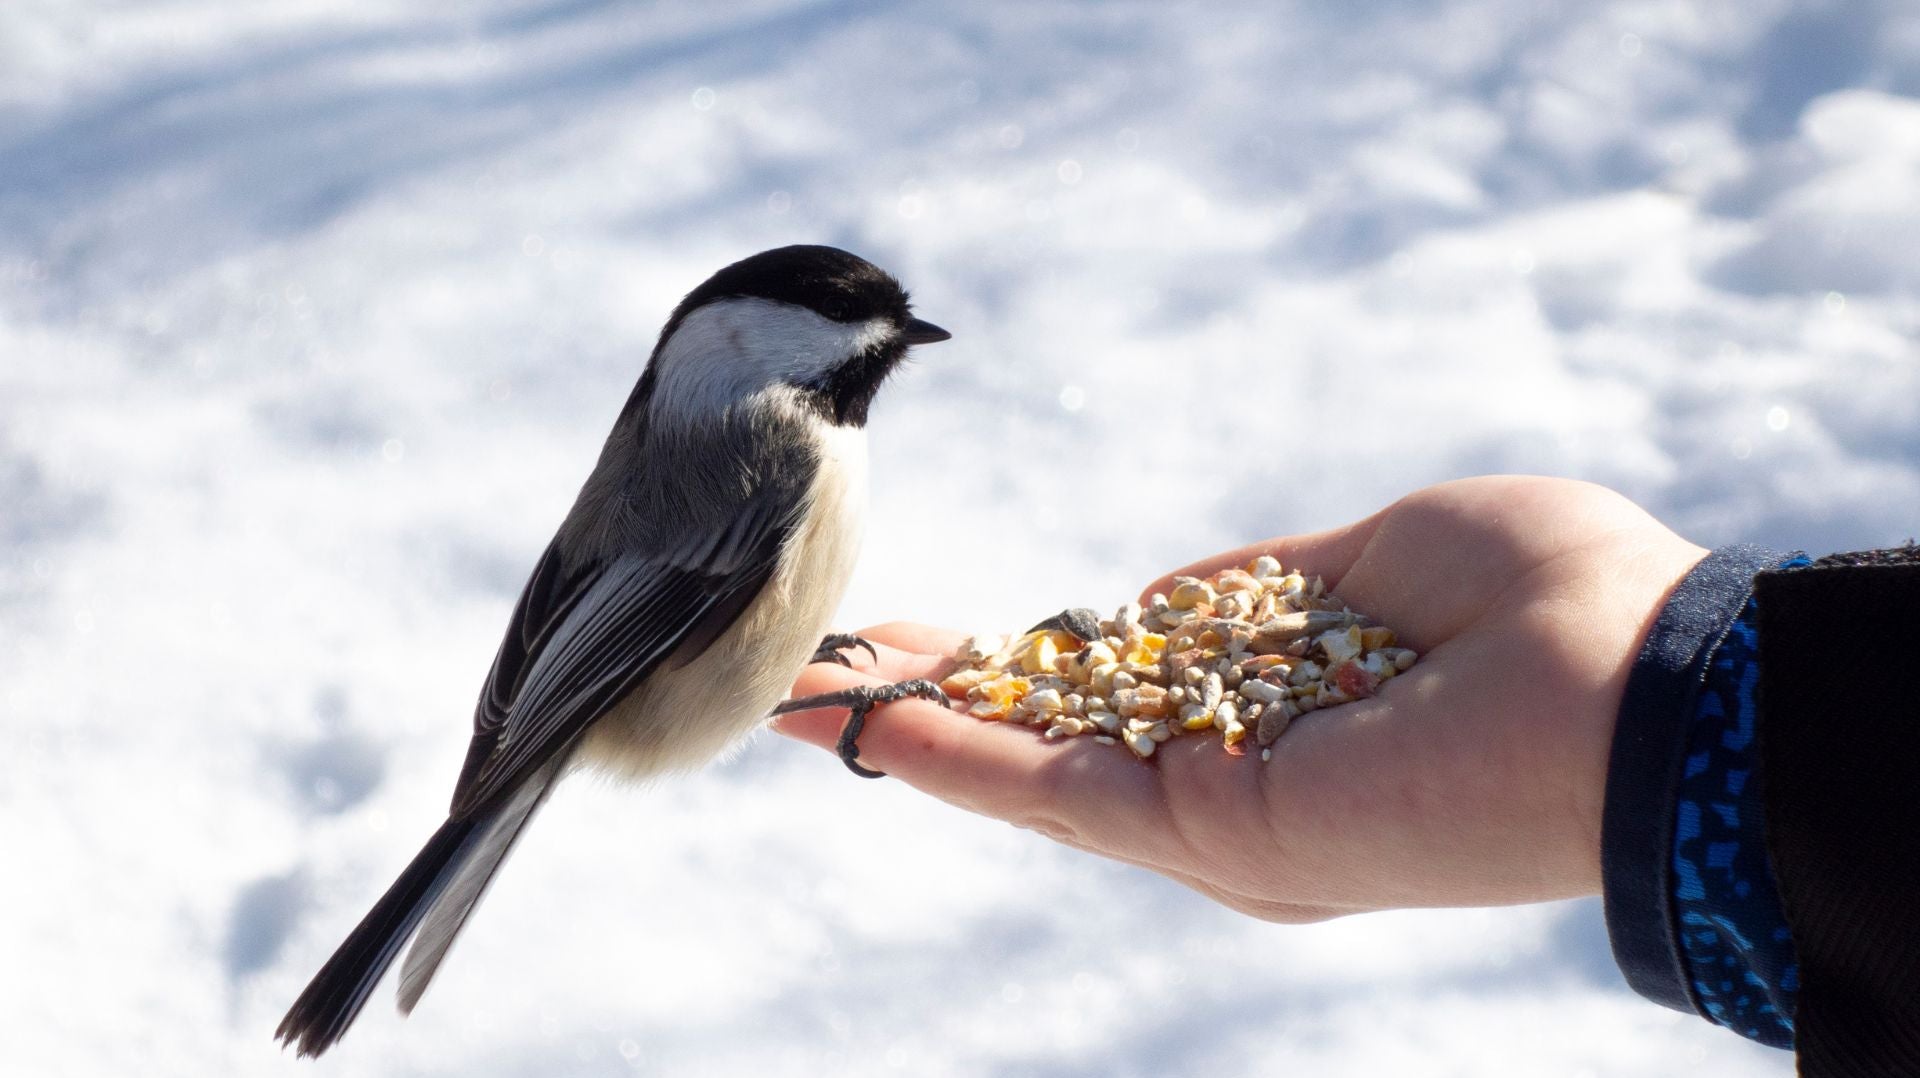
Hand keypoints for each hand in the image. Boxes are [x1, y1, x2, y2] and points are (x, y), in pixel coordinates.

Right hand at [774, 476, 1705, 921]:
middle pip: (1053, 746)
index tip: (938, 633)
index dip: (1020, 665)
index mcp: (1284, 723)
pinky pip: (1065, 797)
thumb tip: (1163, 602)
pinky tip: (878, 720)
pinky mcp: (1220, 834)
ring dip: (916, 728)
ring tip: (808, 686)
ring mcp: (1224, 822)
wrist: (1645, 683)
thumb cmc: (1549, 600)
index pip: (1118, 696)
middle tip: (825, 664)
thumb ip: (1260, 586)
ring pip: (1033, 777)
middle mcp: (1241, 789)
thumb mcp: (1379, 558)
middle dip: (938, 703)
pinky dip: (964, 759)